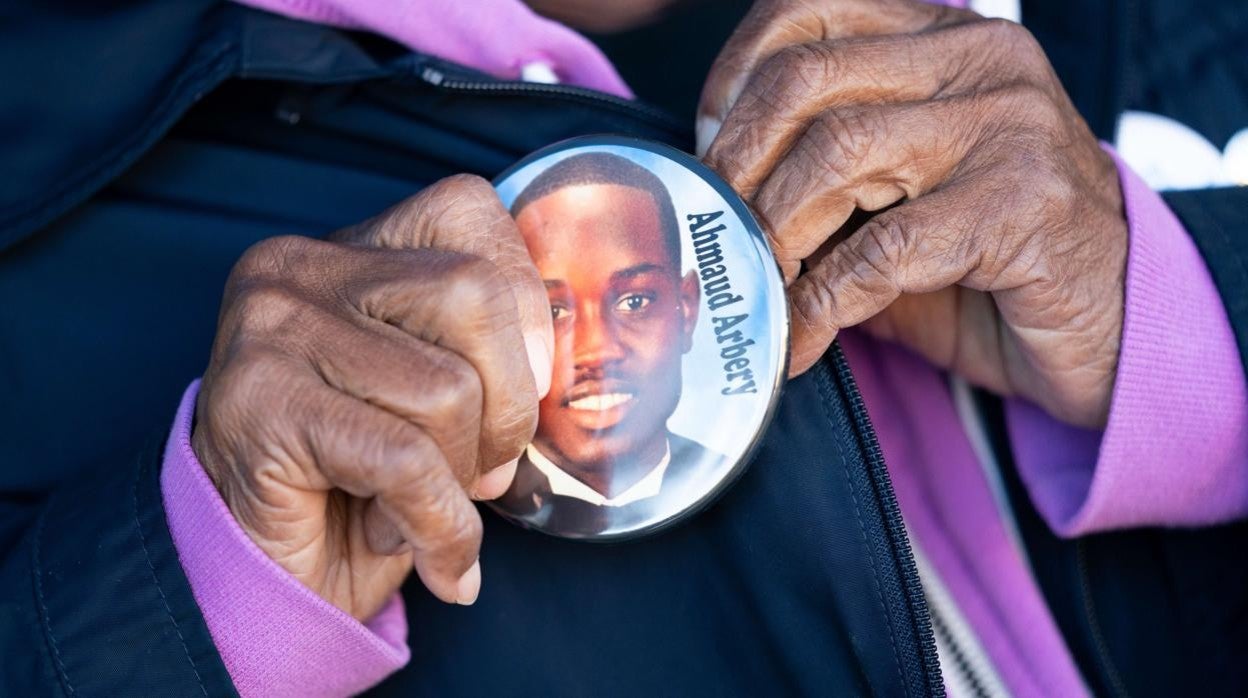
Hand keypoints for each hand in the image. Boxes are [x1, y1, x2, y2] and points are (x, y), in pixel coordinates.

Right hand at [192, 175, 553, 619]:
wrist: (263, 574)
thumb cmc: (366, 480)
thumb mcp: (433, 389)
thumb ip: (487, 349)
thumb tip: (565, 364)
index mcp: (351, 247)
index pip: (469, 209)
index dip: (526, 303)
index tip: (530, 385)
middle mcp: (301, 266)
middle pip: (473, 293)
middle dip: (509, 404)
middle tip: (486, 470)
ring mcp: (272, 329)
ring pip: (447, 388)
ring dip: (463, 477)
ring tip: (424, 508)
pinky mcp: (262, 404)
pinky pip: (405, 460)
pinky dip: (442, 525)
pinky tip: (434, 557)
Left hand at [698, 0, 1126, 427]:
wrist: (1111, 318)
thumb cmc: (989, 254)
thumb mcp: (899, 189)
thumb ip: (822, 171)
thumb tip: (715, 198)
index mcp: (943, 36)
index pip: (808, 11)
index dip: (734, 77)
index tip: (707, 151)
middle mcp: (979, 61)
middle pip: (807, 79)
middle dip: (739, 163)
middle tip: (716, 228)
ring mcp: (1008, 126)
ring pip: (839, 152)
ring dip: (775, 231)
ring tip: (755, 284)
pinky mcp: (1023, 205)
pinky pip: (884, 248)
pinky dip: (822, 303)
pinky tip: (799, 339)